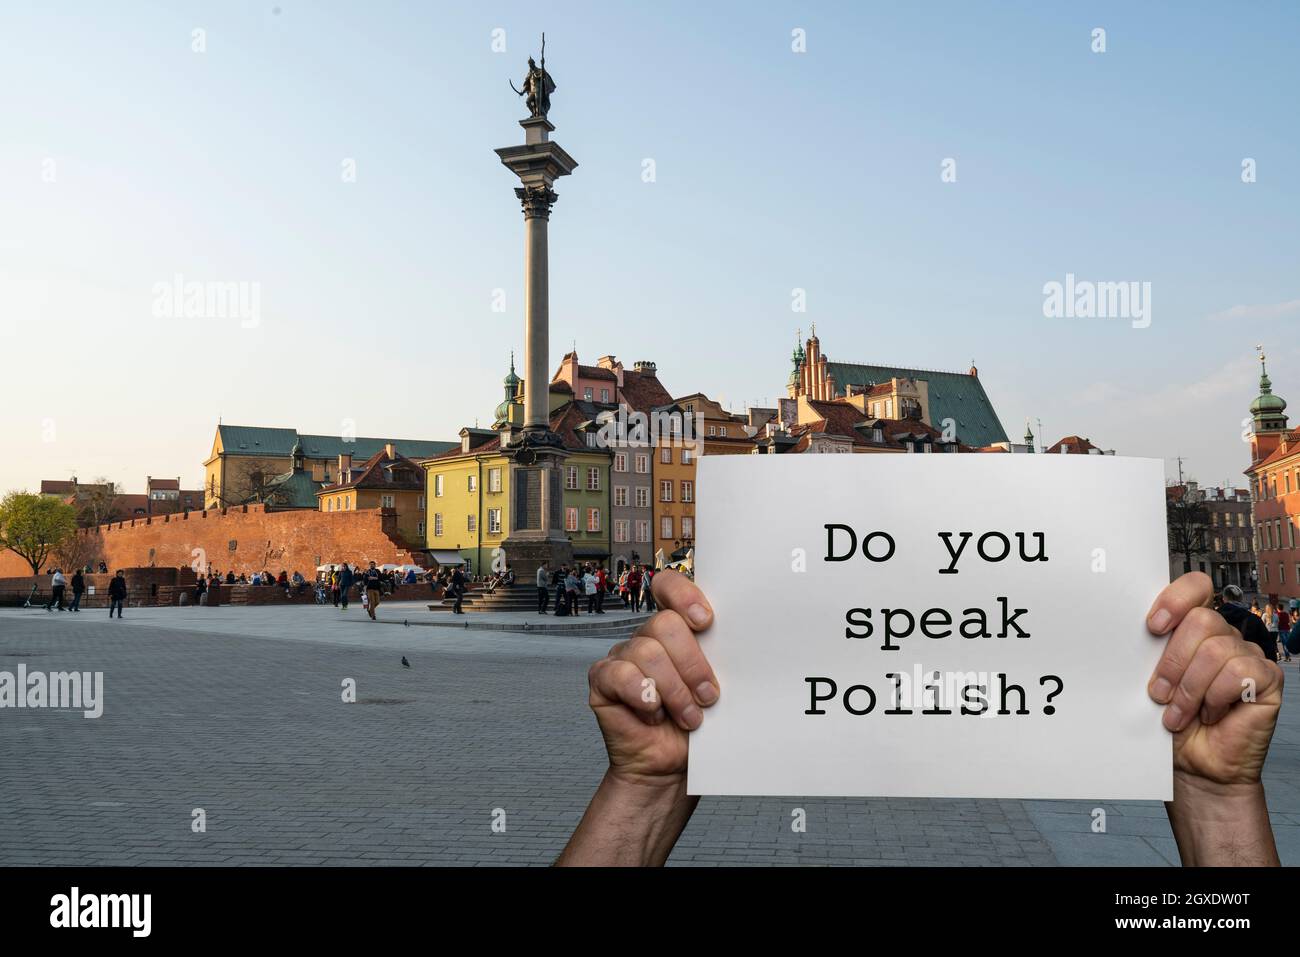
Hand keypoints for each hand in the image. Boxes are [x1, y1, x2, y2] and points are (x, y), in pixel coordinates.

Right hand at [586, 570, 716, 783]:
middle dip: (692, 664)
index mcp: (675, 630)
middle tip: (708, 696)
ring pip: (647, 652)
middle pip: (665, 624)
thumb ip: (719, 658)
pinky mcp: (603, 680)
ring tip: (690, 717)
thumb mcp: (716, 687)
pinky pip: (620, 674)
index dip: (685, 595)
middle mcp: (647, 637)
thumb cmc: (697, 726)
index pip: (669, 587)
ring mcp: (622, 657)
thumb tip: (739, 640)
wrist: (671, 767)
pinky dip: (643, 696)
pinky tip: (653, 715)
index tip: (706, 621)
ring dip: (674, 690)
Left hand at [1146, 573, 1282, 784]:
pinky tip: (1211, 714)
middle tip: (1158, 693)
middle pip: (1201, 620)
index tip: (1152, 626)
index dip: (1175, 599)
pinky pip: (1239, 672)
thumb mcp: (1152, 681)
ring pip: (1216, 650)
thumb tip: (1130, 632)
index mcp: (1194, 630)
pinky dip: (1216, 697)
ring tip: (1179, 714)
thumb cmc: (1172, 723)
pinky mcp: (1266, 679)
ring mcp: (1247, 656)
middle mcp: (1224, 637)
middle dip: (1173, 661)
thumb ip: (1152, 653)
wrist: (1195, 765)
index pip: (1196, 587)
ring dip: (1190, 688)